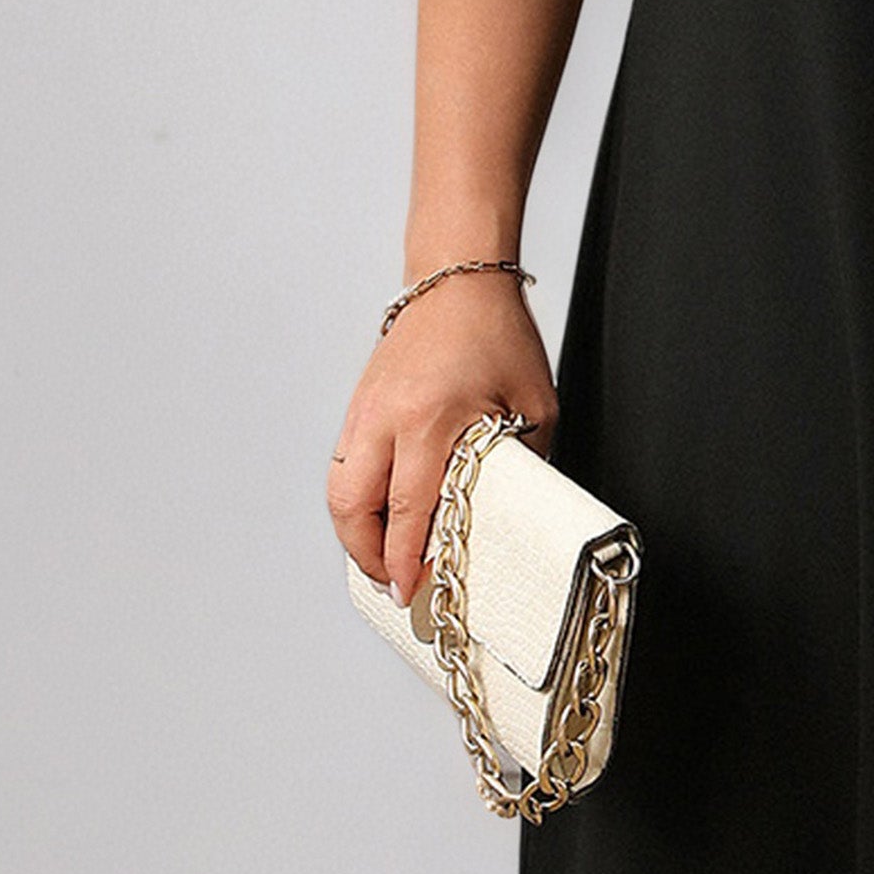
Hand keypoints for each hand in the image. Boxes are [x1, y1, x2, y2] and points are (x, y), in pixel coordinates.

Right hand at [327, 270, 560, 603]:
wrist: (459, 284)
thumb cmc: (499, 339)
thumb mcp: (534, 407)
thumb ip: (523, 464)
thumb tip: (512, 515)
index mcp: (432, 419)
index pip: (407, 508)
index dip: (405, 558)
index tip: (409, 590)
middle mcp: (387, 417)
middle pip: (353, 507)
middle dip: (367, 556)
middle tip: (392, 583)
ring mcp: (364, 411)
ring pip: (338, 490)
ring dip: (355, 532)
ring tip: (382, 560)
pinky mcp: (358, 408)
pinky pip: (343, 467)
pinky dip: (354, 501)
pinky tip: (376, 519)